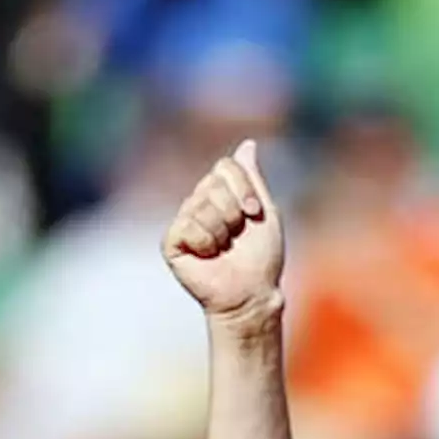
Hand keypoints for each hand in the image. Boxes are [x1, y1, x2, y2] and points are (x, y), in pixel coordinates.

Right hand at [162, 140, 284, 323]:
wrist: (251, 294)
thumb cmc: (261, 259)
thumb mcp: (266, 213)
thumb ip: (254, 179)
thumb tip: (248, 144)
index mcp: (220, 193)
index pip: (225, 166)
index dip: (244, 189)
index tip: (254, 214)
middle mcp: (199, 202)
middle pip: (213, 184)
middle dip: (234, 212)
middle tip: (238, 236)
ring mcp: (184, 221)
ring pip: (201, 205)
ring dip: (222, 231)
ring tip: (224, 249)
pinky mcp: (172, 242)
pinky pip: (187, 226)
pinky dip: (205, 242)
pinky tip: (208, 256)